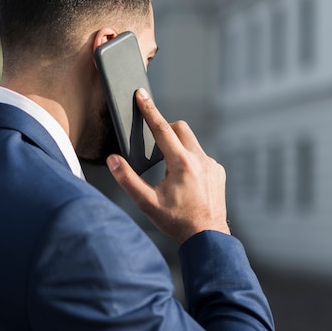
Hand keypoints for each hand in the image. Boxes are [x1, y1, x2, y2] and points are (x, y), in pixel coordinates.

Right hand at [106, 88, 230, 242]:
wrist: (207, 236)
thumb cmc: (177, 221)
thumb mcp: (147, 203)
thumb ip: (128, 180)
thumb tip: (113, 160)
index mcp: (181, 163)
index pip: (161, 128)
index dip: (149, 109)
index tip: (141, 94)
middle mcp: (199, 159)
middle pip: (180, 128)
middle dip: (166, 129)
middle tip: (156, 148)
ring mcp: (212, 164)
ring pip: (192, 142)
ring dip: (178, 147)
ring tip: (170, 171)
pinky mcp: (218, 171)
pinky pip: (202, 156)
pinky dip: (191, 160)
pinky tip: (186, 181)